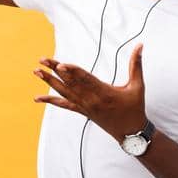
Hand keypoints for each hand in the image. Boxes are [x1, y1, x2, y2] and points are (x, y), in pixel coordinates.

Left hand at [32, 44, 149, 140]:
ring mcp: (85, 107)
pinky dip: (51, 101)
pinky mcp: (83, 112)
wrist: (130, 132)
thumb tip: (140, 46)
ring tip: (37, 71)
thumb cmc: (135, 108)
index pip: (85, 79)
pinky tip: (38, 98)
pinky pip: (64, 105)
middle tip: (43, 60)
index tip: (60, 64)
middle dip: (56, 71)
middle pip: (70, 83)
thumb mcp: (137, 85)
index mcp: (105, 93)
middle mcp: (92, 100)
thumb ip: (136, 65)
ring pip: (64, 92)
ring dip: (49, 82)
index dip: (72, 71)